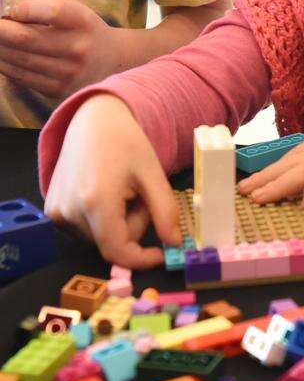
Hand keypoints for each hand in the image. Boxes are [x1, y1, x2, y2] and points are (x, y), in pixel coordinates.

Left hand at [0, 0, 122, 98]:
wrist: (110, 62)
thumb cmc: (83, 27)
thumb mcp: (76, 4)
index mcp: (83, 21)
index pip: (53, 11)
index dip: (25, 7)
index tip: (11, 6)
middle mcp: (77, 48)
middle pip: (26, 37)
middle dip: (0, 28)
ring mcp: (66, 71)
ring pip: (17, 58)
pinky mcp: (55, 89)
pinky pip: (19, 75)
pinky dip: (3, 62)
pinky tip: (2, 51)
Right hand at [45, 94, 180, 267]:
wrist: (93, 121)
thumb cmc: (126, 142)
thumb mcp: (153, 173)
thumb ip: (165, 210)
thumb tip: (174, 244)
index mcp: (96, 201)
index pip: (117, 251)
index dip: (141, 258)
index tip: (161, 253)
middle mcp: (69, 211)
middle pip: (111, 242)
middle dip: (133, 224)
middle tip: (139, 193)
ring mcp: (56, 212)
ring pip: (99, 236)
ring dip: (117, 221)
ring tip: (121, 189)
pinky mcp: (51, 211)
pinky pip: (85, 228)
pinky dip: (101, 217)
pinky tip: (103, 190)